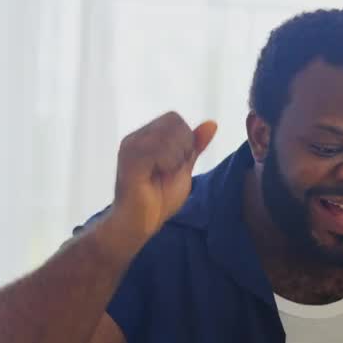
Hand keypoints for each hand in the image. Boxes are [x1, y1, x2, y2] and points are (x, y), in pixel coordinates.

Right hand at [112, 112, 216, 242]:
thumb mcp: (183, 168)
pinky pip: (157, 150)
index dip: (186, 138)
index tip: (180, 162)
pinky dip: (168, 163)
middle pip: (173, 123)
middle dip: (183, 147)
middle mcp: (135, 138)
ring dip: (176, 157)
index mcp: (146, 137)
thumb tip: (212, 123)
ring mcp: (130, 149)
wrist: (138, 223)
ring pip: (167, 135)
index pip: (174, 118)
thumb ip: (195, 146)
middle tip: (172, 169)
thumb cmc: (159, 197)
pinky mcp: (129, 163)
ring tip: (165, 173)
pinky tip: (159, 175)